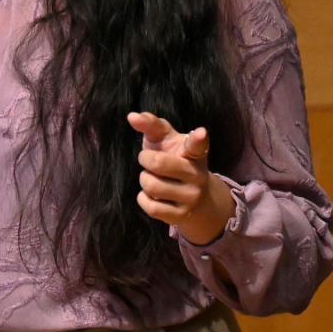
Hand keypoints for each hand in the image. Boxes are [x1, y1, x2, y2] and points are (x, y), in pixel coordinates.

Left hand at [128, 111, 235, 245]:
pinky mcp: (181, 216)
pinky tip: (152, 195)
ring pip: (151, 185)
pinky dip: (143, 198)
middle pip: (157, 163)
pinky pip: (150, 206)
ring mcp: (191, 197)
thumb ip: (151, 125)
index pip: (197, 144)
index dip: (198, 137)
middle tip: (149, 161)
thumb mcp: (165, 140)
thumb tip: (131, 116)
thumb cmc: (173, 160)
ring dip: (144, 179)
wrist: (196, 200)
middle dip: (144, 159)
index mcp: (195, 153)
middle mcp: (197, 174)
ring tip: (153, 178)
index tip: (200, 132)